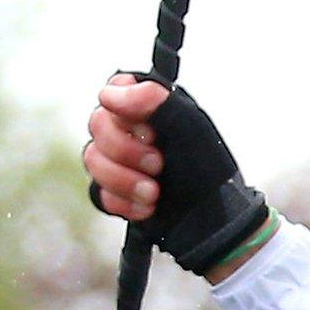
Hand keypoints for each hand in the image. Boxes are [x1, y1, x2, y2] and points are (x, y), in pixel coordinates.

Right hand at [81, 73, 271, 274]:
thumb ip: (154, 100)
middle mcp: (128, 131)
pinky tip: (148, 208)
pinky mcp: (115, 192)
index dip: (125, 111)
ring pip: (93, 160)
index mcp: (146, 108)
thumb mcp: (190, 126)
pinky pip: (99, 193)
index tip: (150, 130)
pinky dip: (124, 203)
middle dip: (126, 150)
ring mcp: (118, 162)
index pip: (112, 92)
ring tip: (154, 192)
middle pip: (98, 126)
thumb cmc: (208, 168)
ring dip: (124, 180)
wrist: (216, 218)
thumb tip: (108, 95)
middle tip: (158, 164)